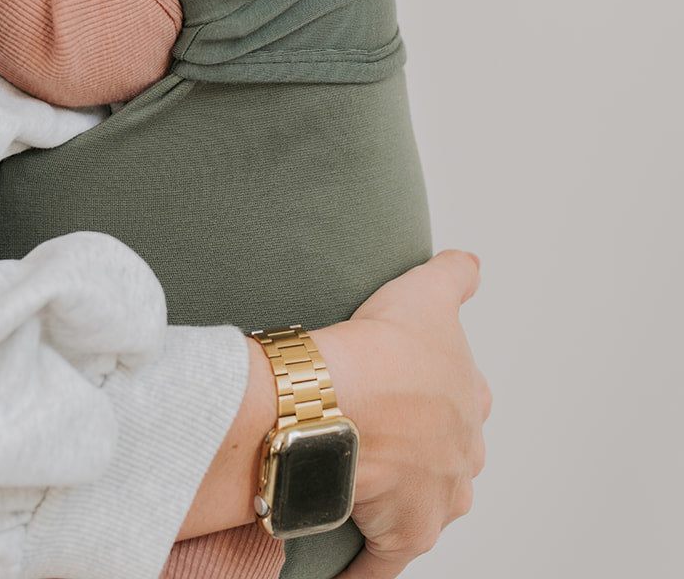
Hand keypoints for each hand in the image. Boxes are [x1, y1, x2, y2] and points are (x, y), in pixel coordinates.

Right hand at [316, 250, 490, 578]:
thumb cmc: (384, 348)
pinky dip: (366, 568)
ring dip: (404, 503)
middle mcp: (462, 456)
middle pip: (450, 459)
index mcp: (469, 402)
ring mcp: (435, 500)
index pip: (468, 401)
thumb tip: (473, 265)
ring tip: (369, 492)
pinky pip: (383, 563)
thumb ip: (453, 277)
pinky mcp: (401, 535)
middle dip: (427, 453)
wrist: (341, 398)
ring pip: (427, 508)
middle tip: (387, 438)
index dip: (440, 393)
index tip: (418, 392)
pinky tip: (349, 566)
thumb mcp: (425, 294)